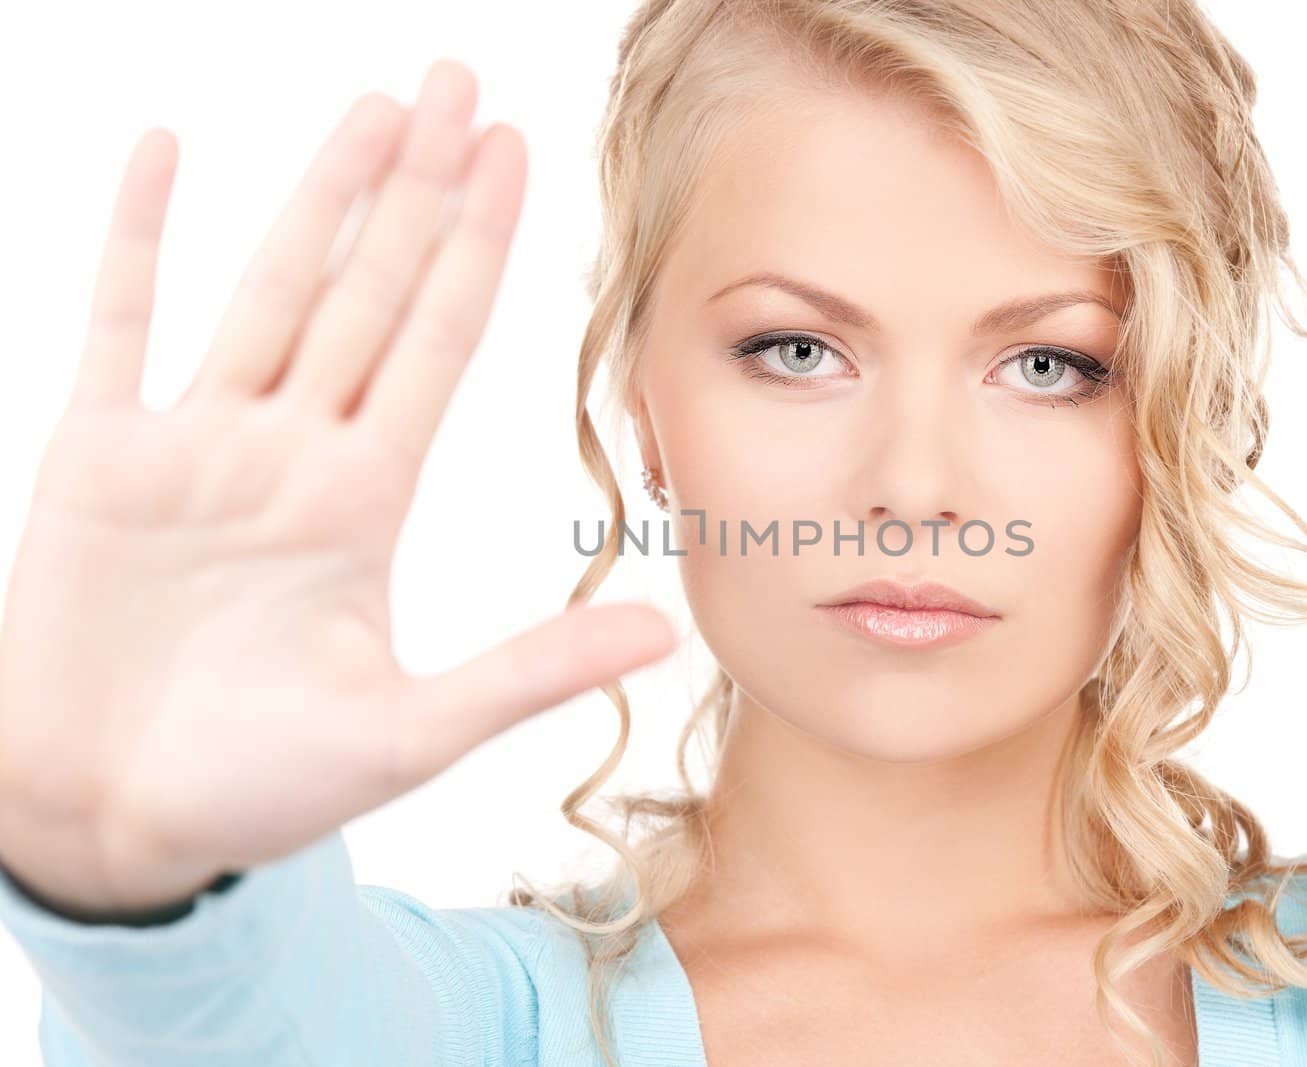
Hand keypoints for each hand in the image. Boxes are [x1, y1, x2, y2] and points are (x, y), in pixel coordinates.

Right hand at [0, 59, 675, 917]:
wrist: (112, 825)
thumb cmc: (258, 790)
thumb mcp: (410, 732)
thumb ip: (529, 671)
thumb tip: (666, 633)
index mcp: (365, 502)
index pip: (437, 344)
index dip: (478, 249)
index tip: (520, 157)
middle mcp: (292, 455)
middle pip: (370, 291)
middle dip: (418, 190)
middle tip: (460, 82)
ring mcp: (196, 447)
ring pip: (270, 290)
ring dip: (318, 195)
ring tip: (374, 107)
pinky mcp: (97, 461)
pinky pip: (117, 325)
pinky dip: (136, 240)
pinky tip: (165, 154)